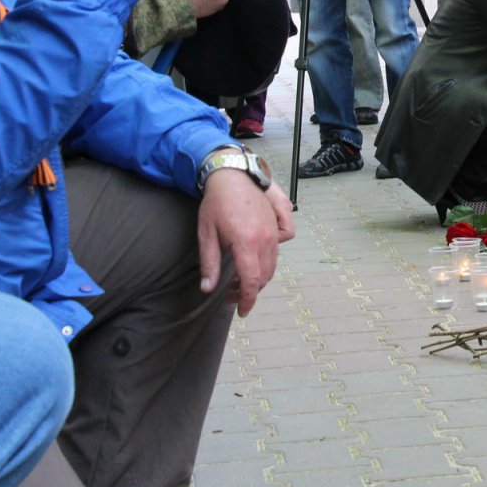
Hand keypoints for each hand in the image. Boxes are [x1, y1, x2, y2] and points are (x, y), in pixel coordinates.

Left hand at [196, 170, 294, 315]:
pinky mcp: (277, 224)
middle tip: (233, 294)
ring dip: (259, 277)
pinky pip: (280, 248)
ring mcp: (274, 231)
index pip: (252, 281)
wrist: (233, 175)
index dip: (247, 300)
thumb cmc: (216, 203)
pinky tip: (257, 255)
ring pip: (272, 264)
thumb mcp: (206, 234)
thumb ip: (209, 263)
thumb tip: (207, 289)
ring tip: (242, 278)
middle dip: (250, 290)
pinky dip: (271, 258)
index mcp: (246, 243)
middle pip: (264, 276)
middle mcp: (265, 239)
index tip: (242, 311)